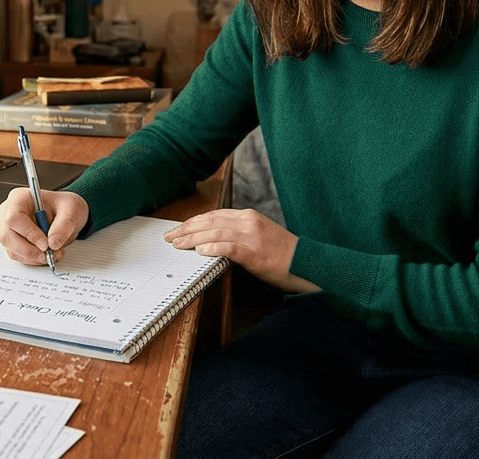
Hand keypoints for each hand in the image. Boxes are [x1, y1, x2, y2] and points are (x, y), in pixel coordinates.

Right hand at [0, 188, 88, 265]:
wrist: (66, 215)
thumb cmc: (64, 206)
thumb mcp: (71, 209)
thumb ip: (64, 225)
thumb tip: (53, 243)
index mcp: (19, 198)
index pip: (14, 217)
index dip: (28, 233)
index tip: (45, 244)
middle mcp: (9, 213)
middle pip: (8, 237)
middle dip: (29, 250)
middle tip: (48, 254)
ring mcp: (9, 230)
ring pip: (13, 250)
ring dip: (34, 257)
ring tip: (53, 253)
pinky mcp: (13, 243)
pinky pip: (19, 256)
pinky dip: (34, 260)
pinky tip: (46, 254)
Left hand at [164, 209, 320, 293]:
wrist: (308, 264)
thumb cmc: (283, 254)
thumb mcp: (259, 236)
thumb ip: (238, 234)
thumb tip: (213, 240)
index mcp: (249, 216)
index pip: (214, 215)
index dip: (194, 221)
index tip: (179, 228)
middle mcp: (249, 222)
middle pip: (211, 221)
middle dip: (187, 228)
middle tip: (171, 236)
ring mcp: (253, 237)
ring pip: (215, 233)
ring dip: (193, 239)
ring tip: (178, 244)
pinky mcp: (256, 254)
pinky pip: (230, 248)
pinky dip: (213, 248)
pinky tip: (200, 251)